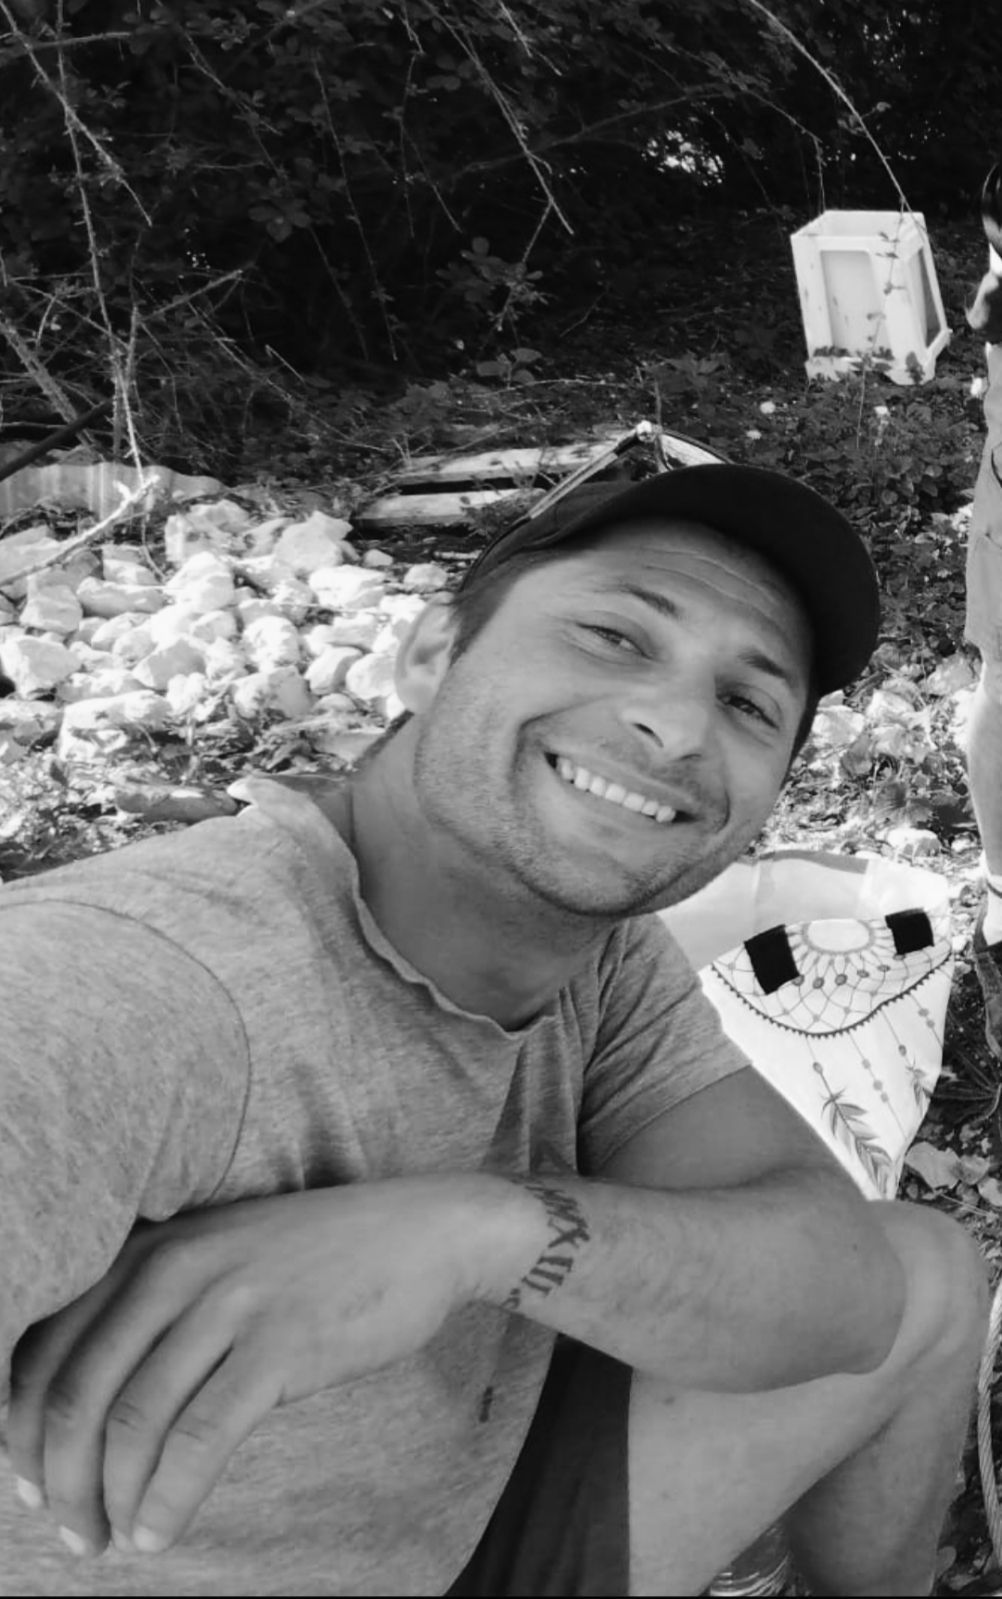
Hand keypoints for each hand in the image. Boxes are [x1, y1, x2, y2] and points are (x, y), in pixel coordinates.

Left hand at [7, 1176, 499, 1557]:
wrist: (422, 1230)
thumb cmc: (316, 1256)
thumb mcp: (219, 1254)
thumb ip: (153, 1304)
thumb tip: (83, 1404)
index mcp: (151, 1247)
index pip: (48, 1344)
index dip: (21, 1427)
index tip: (27, 1482)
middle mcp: (176, 1266)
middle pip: (77, 1390)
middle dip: (60, 1477)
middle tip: (71, 1528)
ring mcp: (231, 1302)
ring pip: (132, 1419)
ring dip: (108, 1498)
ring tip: (114, 1537)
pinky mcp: (282, 1342)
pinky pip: (201, 1438)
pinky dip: (168, 1498)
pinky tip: (159, 1532)